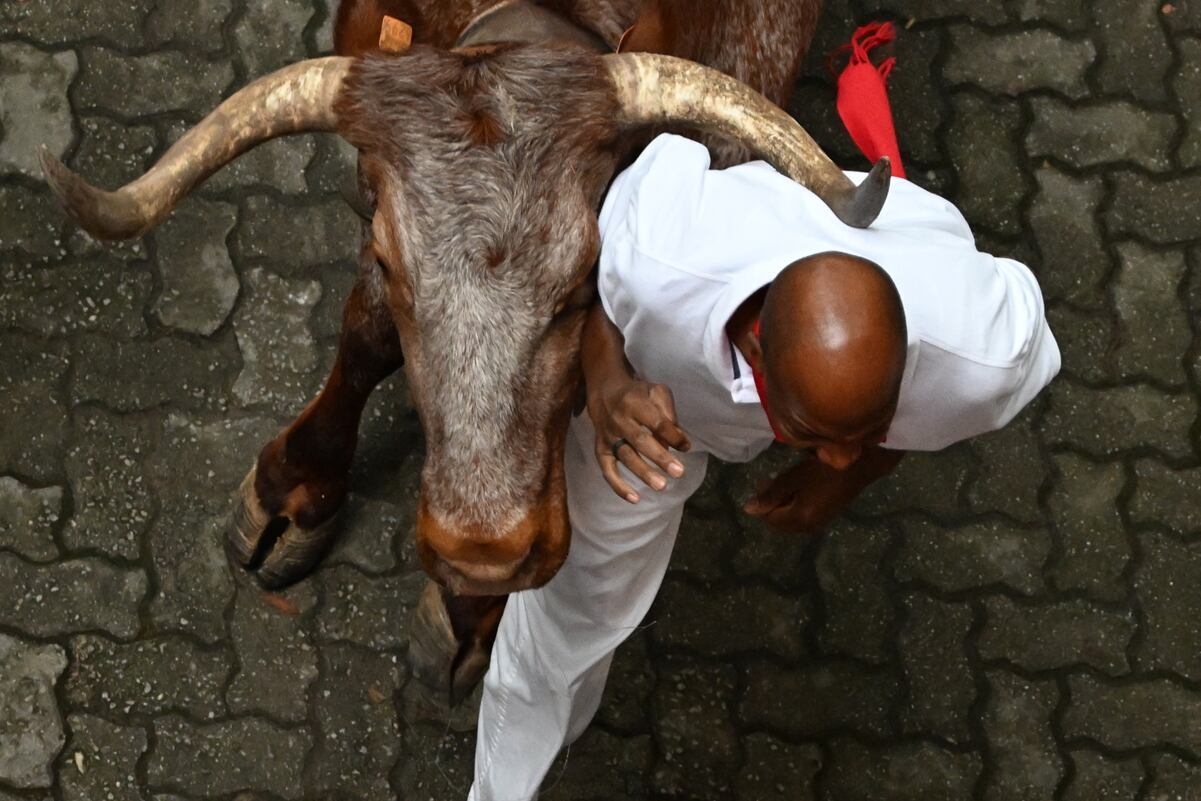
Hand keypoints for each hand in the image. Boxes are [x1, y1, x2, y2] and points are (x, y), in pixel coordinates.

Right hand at [588, 377, 691, 502]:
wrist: (604, 392)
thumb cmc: (638, 395)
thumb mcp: (656, 392)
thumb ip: (669, 413)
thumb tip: (680, 441)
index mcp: (636, 403)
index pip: (656, 422)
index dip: (672, 435)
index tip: (686, 447)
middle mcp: (620, 420)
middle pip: (640, 440)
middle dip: (660, 458)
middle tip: (678, 473)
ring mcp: (608, 436)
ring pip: (626, 456)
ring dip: (643, 473)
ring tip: (661, 486)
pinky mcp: (600, 449)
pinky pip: (607, 470)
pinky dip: (618, 486)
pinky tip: (634, 499)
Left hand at [743, 458, 864, 532]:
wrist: (861, 466)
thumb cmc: (825, 468)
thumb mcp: (795, 477)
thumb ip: (772, 494)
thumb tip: (749, 510)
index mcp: (800, 519)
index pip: (770, 519)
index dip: (765, 501)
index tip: (767, 480)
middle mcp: (809, 527)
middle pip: (780, 523)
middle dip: (773, 505)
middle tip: (775, 481)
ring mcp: (820, 523)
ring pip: (791, 521)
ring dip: (785, 505)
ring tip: (789, 483)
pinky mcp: (827, 517)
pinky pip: (803, 517)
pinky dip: (796, 506)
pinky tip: (802, 489)